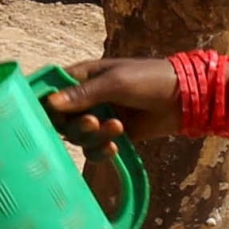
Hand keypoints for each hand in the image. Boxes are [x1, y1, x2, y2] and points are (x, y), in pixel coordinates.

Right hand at [46, 56, 178, 148]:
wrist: (185, 98)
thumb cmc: (150, 79)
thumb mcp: (116, 82)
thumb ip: (83, 94)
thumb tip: (50, 104)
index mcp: (81, 77)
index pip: (49, 92)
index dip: (44, 105)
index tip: (48, 115)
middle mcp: (85, 99)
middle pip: (59, 120)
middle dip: (74, 125)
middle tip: (93, 122)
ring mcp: (98, 117)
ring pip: (77, 137)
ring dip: (93, 137)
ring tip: (117, 127)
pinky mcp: (112, 135)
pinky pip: (94, 149)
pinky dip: (100, 151)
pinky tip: (115, 147)